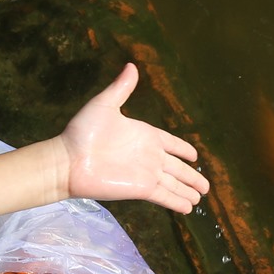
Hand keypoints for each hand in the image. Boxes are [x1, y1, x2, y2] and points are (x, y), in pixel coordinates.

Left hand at [56, 66, 206, 212]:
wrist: (68, 161)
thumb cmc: (83, 132)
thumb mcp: (104, 105)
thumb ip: (120, 88)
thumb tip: (131, 66)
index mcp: (144, 135)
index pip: (170, 143)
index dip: (182, 149)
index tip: (195, 156)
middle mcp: (148, 156)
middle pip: (176, 168)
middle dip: (191, 176)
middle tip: (205, 186)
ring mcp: (146, 174)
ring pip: (173, 184)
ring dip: (187, 190)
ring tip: (200, 198)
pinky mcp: (141, 190)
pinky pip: (165, 196)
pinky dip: (177, 201)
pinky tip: (188, 208)